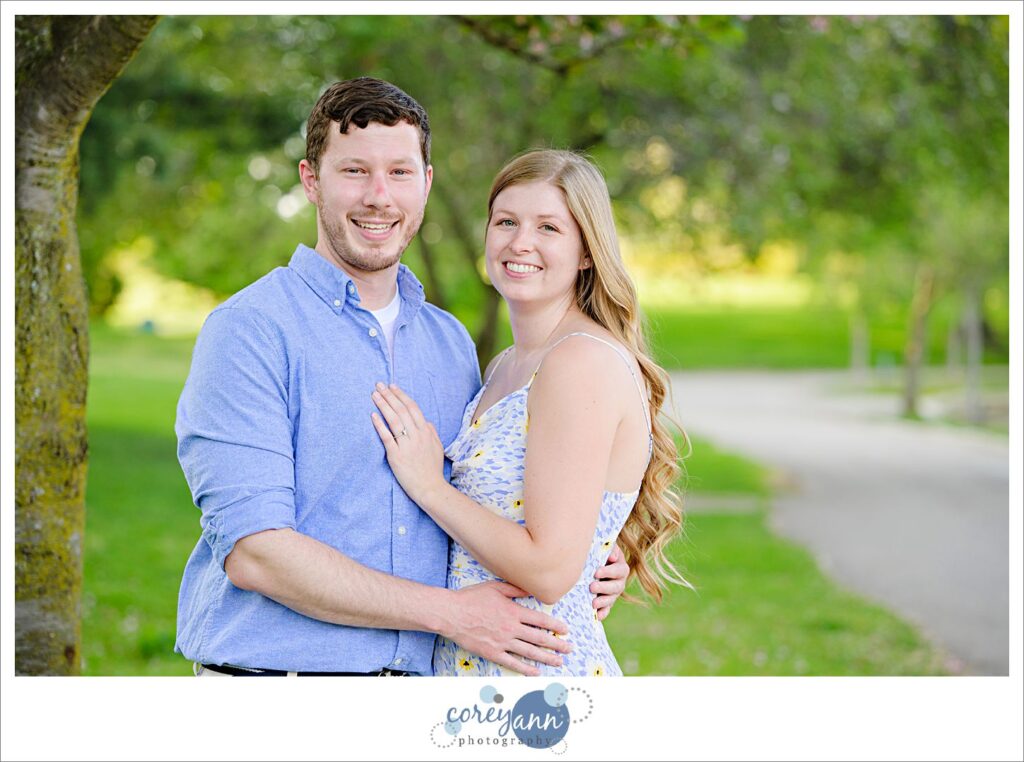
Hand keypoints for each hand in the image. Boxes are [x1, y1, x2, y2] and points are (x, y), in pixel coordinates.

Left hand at [371, 383, 446, 503]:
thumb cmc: (433, 469)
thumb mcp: (437, 447)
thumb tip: (425, 421)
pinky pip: (387, 437)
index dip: (401, 395)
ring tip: (374, 395)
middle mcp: (417, 436)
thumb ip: (431, 432)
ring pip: (394, 420)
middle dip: (389, 396)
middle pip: (401, 411)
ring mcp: (406, 445)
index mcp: (426, 432)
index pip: (412, 408)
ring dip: (383, 405)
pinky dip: (380, 425)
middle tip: (378, 385)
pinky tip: (373, 416)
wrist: (430, 488)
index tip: (392, 386)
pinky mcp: (396, 456)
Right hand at [444, 581, 571, 675]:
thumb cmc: (471, 598)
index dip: (555, 626)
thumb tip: (531, 590)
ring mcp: (502, 642)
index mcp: (513, 612)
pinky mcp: (492, 652)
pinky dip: (525, 669)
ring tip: (559, 662)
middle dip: (557, 644)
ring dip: (546, 658)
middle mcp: (511, 628)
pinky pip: (512, 663)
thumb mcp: (495, 587)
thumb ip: (515, 589)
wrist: (451, 613)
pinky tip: (536, 672)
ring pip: (529, 652)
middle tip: (569, 648)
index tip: (566, 630)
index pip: (540, 620)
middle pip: (539, 638)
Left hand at [591, 542, 628, 620]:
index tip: (597, 572)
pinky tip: (597, 616)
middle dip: (604, 587)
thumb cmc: (599, 553)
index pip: (619, 570)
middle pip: (616, 587)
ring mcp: (614, 593)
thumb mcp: (605, 548)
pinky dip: (602, 613)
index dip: (609, 572)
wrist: (593, 563)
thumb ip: (609, 549)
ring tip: (593, 603)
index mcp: (621, 567)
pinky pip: (606, 610)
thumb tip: (612, 556)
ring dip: (603, 601)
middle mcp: (619, 582)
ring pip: (612, 599)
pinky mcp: (607, 602)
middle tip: (592, 587)